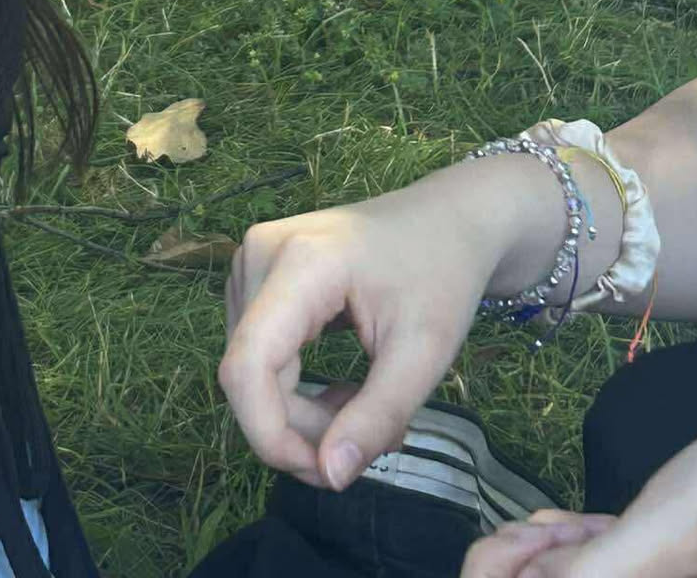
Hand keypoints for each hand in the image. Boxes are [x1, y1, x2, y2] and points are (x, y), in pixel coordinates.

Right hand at [219, 160, 554, 491]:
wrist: (448, 220)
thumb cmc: (442, 274)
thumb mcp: (424, 351)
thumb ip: (376, 416)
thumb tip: (330, 476)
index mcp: (300, 261)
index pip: (248, 366)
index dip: (271, 435)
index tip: (328, 472)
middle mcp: (259, 253)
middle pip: (250, 375)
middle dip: (303, 429)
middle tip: (373, 442)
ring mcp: (252, 260)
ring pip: (251, 372)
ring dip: (301, 414)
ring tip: (365, 409)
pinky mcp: (256, 275)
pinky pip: (258, 355)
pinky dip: (295, 390)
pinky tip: (342, 387)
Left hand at [465, 400, 696, 577]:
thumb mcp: (674, 530)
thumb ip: (606, 573)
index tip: (509, 546)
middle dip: (527, 569)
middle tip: (522, 532)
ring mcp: (668, 575)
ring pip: (584, 576)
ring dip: (550, 556)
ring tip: (534, 527)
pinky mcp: (676, 552)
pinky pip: (613, 560)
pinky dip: (579, 545)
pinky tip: (557, 524)